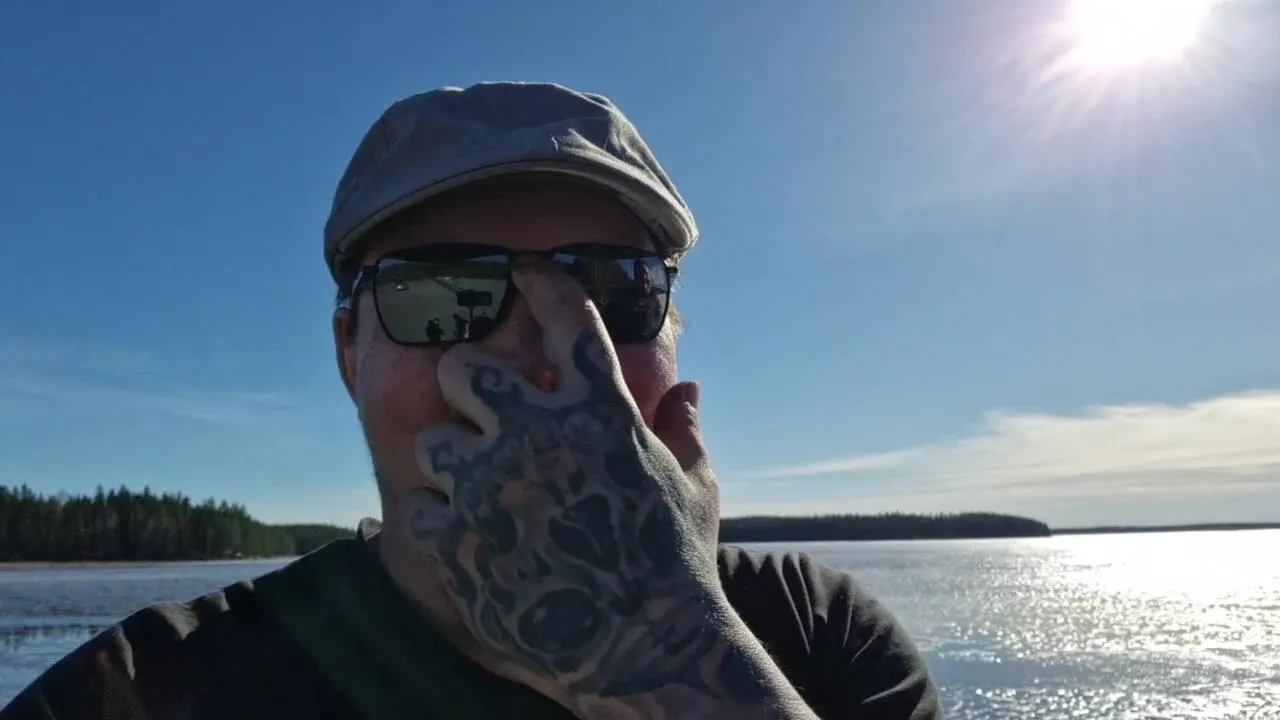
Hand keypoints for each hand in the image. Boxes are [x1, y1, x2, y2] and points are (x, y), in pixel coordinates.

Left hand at [401, 260, 724, 704]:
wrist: (643, 652)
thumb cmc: (676, 568)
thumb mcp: (695, 489)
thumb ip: (684, 433)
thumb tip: (690, 388)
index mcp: (600, 411)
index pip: (565, 316)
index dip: (540, 282)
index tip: (521, 269)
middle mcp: (538, 433)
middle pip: (467, 366)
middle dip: (468, 382)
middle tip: (478, 406)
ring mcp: (490, 484)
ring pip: (431, 438)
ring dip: (450, 459)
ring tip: (473, 489)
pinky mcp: (454, 540)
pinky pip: (417, 506)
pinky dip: (435, 521)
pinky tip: (462, 540)